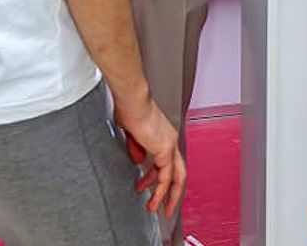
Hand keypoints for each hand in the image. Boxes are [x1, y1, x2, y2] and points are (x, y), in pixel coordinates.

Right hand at [116, 99, 185, 216]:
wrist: (132, 99)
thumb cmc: (129, 108)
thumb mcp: (131, 132)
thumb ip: (136, 147)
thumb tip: (138, 160)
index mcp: (163, 134)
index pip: (166, 161)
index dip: (156, 175)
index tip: (147, 184)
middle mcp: (170, 139)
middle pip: (178, 172)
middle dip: (171, 191)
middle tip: (164, 205)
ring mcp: (169, 144)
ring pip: (175, 177)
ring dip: (165, 195)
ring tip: (155, 208)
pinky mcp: (164, 149)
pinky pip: (165, 176)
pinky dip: (159, 190)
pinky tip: (152, 199)